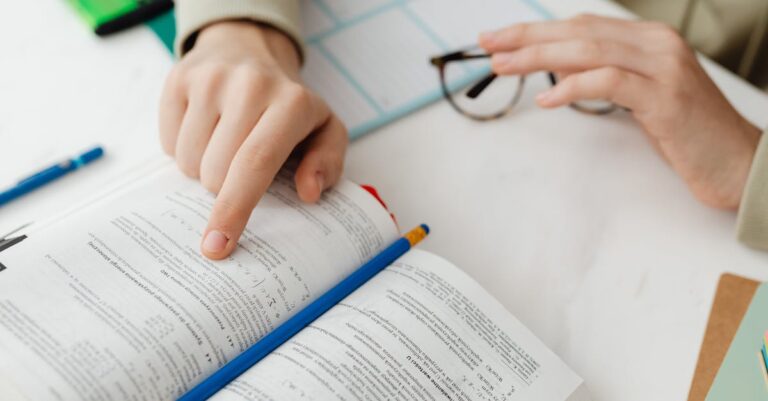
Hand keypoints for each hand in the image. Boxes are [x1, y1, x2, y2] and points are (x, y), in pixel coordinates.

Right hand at [159, 21, 346, 258]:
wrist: (250, 47)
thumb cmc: (289, 104)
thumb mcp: (325, 130)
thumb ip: (328, 163)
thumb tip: (309, 192)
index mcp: (292, 103)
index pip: (255, 164)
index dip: (234, 210)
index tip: (217, 247)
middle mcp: (250, 85)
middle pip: (216, 172)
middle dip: (224, 188)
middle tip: (242, 167)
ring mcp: (210, 79)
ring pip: (189, 162)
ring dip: (203, 168)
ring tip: (225, 142)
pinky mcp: (178, 78)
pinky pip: (168, 143)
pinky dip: (184, 148)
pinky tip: (206, 127)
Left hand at [479, 14, 760, 208]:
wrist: (735, 162)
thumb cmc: (685, 132)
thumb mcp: (640, 95)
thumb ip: (606, 75)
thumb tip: (559, 68)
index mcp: (648, 39)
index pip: (582, 25)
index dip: (537, 30)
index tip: (501, 38)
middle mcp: (656, 44)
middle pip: (579, 32)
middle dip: (528, 37)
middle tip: (489, 45)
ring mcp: (663, 67)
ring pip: (589, 50)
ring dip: (540, 57)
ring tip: (504, 67)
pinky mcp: (666, 98)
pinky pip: (611, 82)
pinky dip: (574, 86)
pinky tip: (547, 99)